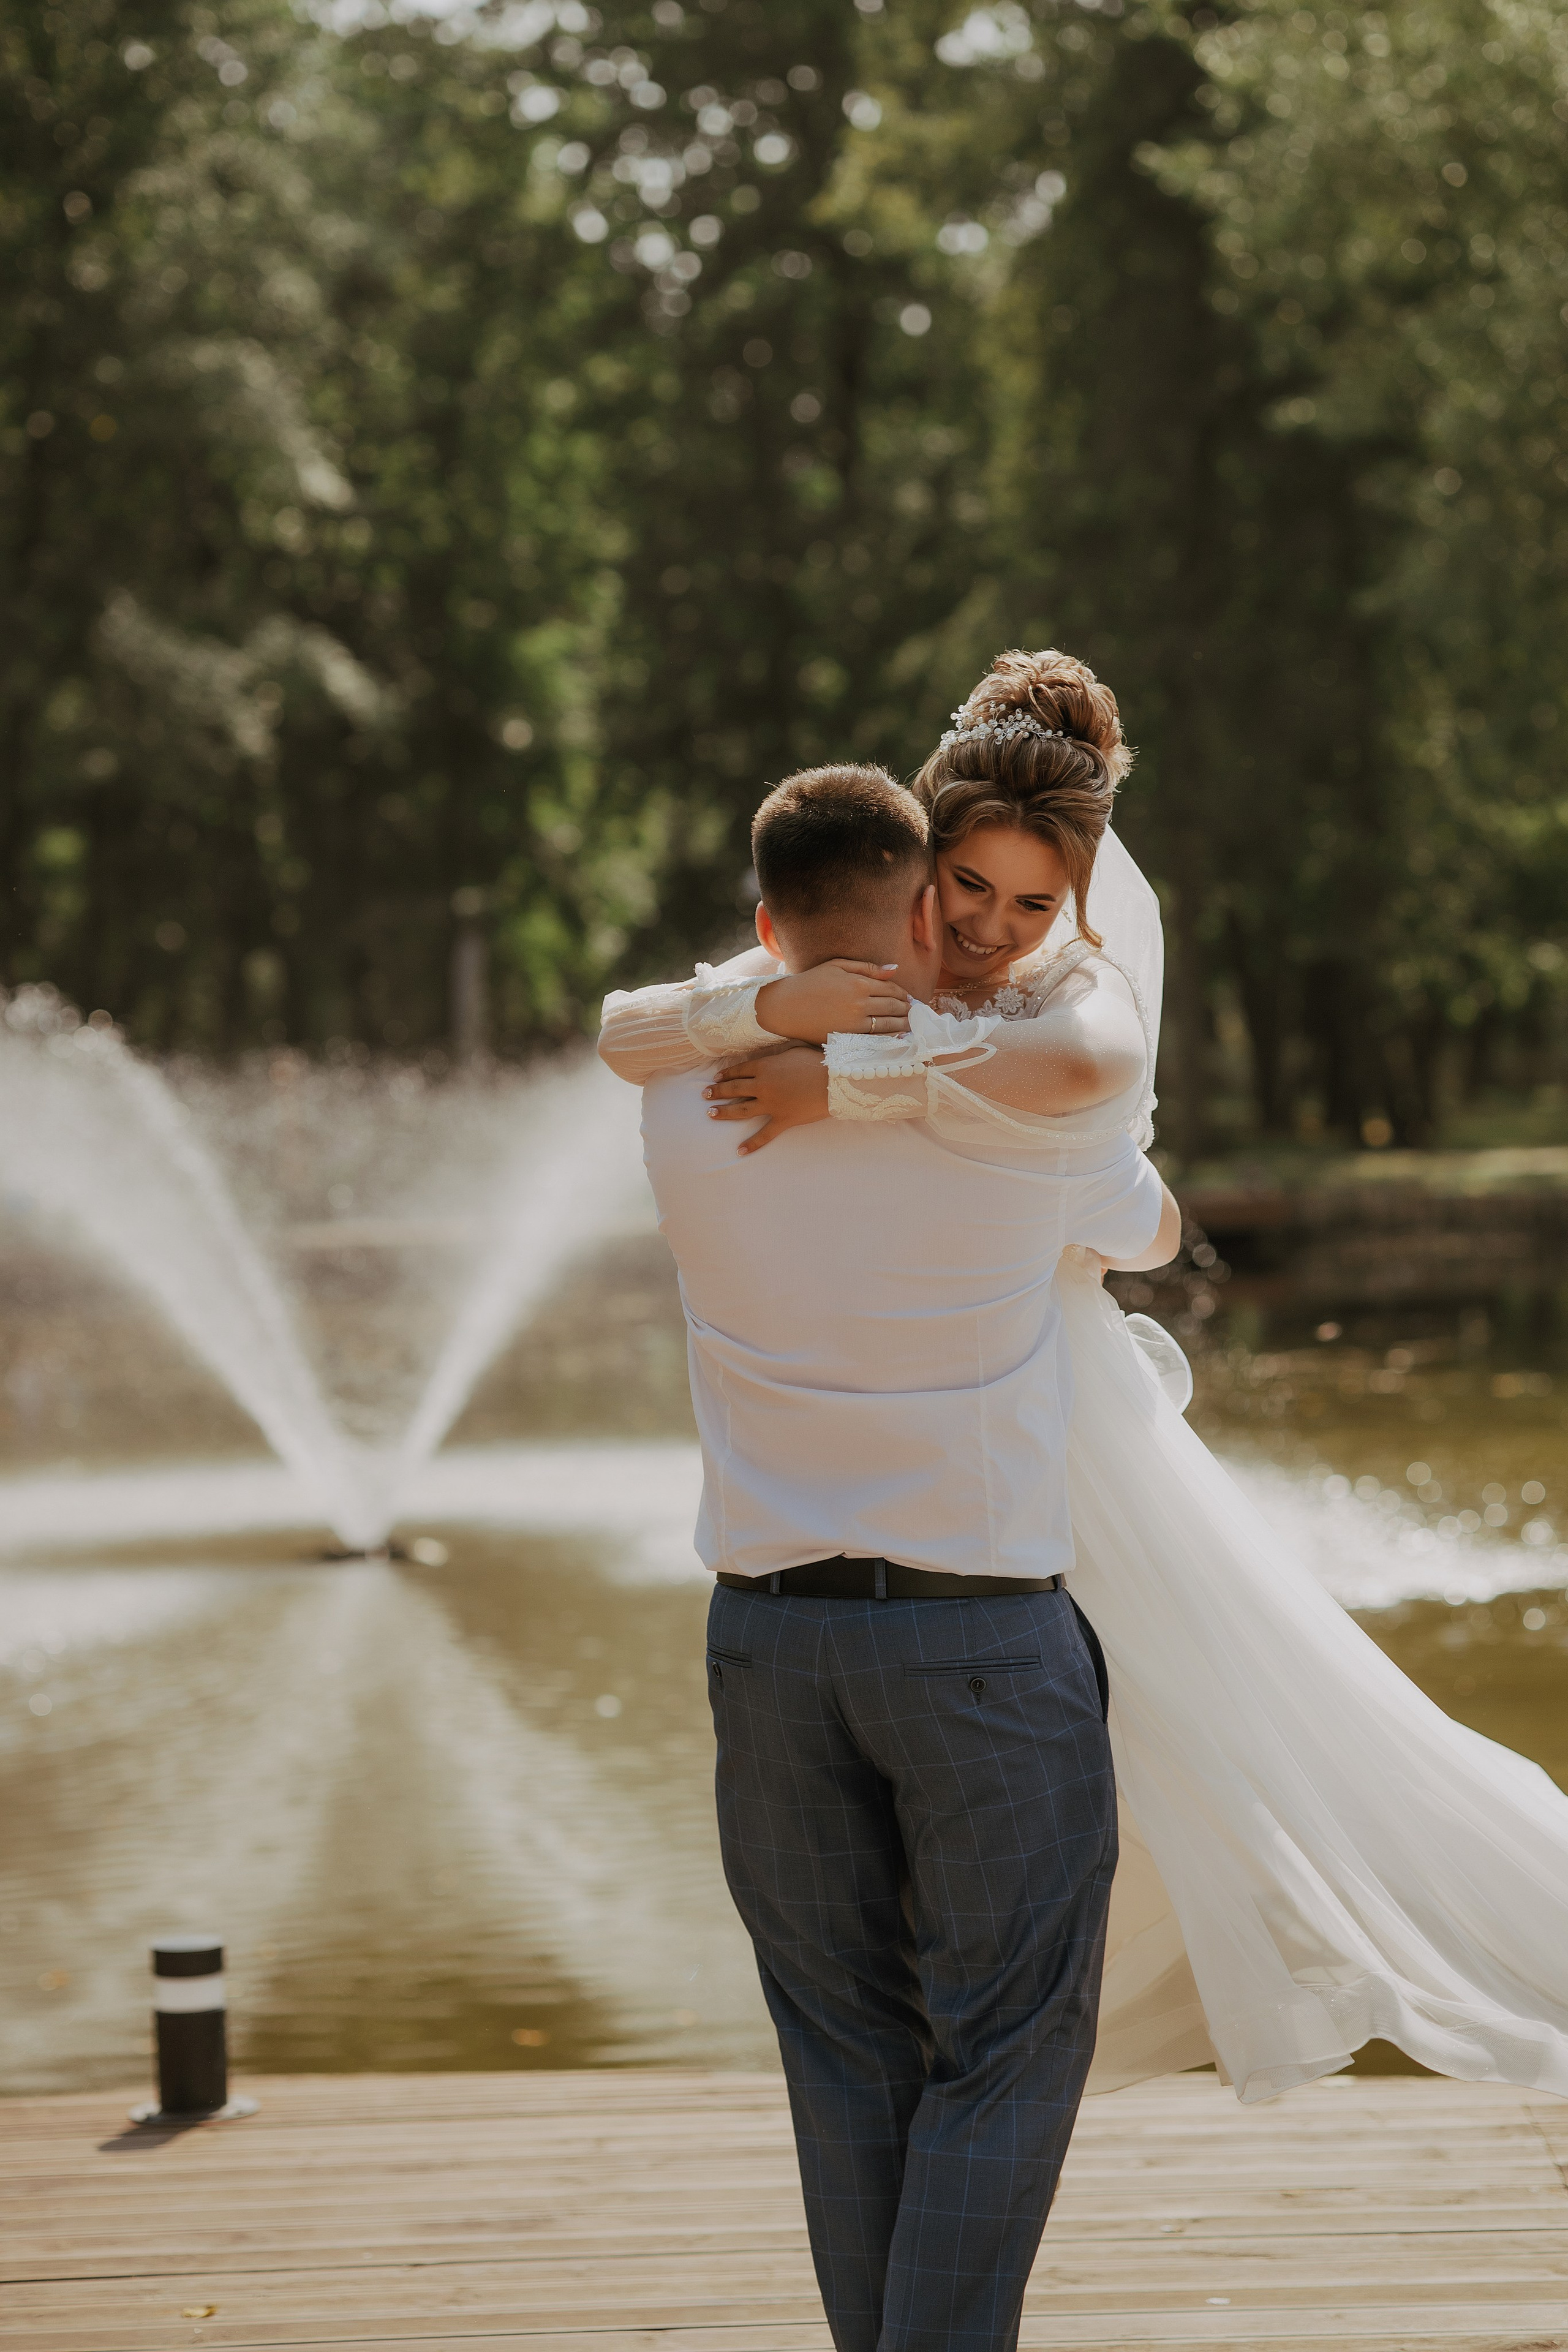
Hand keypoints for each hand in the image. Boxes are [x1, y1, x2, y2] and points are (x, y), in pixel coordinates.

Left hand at [705, 1046, 829, 1153]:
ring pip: (741, 1110)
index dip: (726, 1074)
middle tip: (705, 1094)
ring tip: (710, 1114)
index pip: (740, 1070)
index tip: (716, 1077)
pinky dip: (752, 1144)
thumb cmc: (817, 1062)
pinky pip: (764, 1135)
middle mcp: (762, 1086)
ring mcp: (771, 1105)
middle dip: (718, 1092)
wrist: (832, 1082)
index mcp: (765, 1067)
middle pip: (735, 1088)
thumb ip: (778, 1055)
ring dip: (724, 1112)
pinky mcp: (782, 1120)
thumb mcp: (794, 1050)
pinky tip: (739, 1151)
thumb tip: (770, 1057)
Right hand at [754, 961, 909, 1044]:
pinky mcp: (848, 1038)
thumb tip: (895, 968)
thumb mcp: (837, 966)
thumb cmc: (809, 983)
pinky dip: (890, 1037)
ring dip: (904, 1025)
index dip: (904, 993)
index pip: (891, 988)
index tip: (909, 998)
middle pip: (894, 1006)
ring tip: (911, 1025)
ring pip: (889, 1024)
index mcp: (858, 982)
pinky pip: (876, 1038)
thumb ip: (867, 967)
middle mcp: (859, 1003)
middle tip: (915, 1013)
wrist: (785, 1007)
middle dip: (907, 1009)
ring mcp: (854, 1023)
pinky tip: (897, 1036)